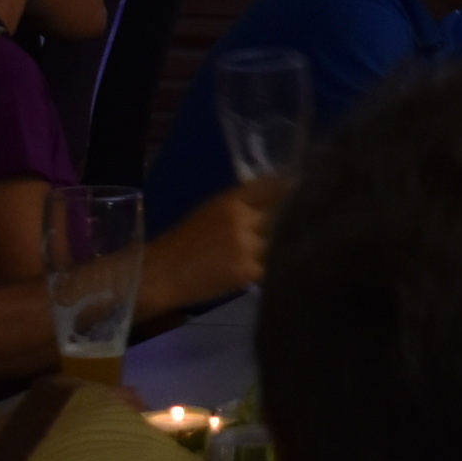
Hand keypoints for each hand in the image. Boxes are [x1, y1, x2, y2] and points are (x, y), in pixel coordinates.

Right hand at [145, 177, 278, 308]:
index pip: (273, 186)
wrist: (160, 274)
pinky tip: (253, 270)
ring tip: (260, 253)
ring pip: (276, 243)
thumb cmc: (184, 243)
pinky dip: (264, 268)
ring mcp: (247, 246)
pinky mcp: (248, 271)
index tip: (301, 189)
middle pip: (281, 215)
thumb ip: (242, 203)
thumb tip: (278, 194)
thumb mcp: (211, 211)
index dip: (289, 188)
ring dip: (273, 248)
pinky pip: (269, 266)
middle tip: (288, 227)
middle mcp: (242, 219)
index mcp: (231, 201)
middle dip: (284, 222)